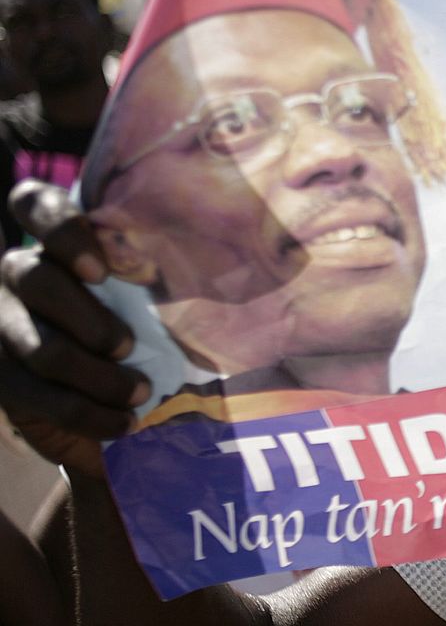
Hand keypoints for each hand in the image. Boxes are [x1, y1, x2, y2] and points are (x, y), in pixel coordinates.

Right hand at [0, 181, 148, 477]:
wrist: (103, 395)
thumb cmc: (142, 330)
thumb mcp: (153, 300)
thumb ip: (161, 282)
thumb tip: (241, 267)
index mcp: (58, 244)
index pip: (32, 203)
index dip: (60, 229)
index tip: (100, 270)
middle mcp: (19, 274)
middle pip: (36, 278)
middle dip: (88, 318)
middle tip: (129, 346)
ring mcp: (3, 323)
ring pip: (35, 342)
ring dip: (93, 373)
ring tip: (139, 393)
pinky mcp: (1, 375)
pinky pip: (33, 393)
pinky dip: (83, 412)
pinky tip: (122, 422)